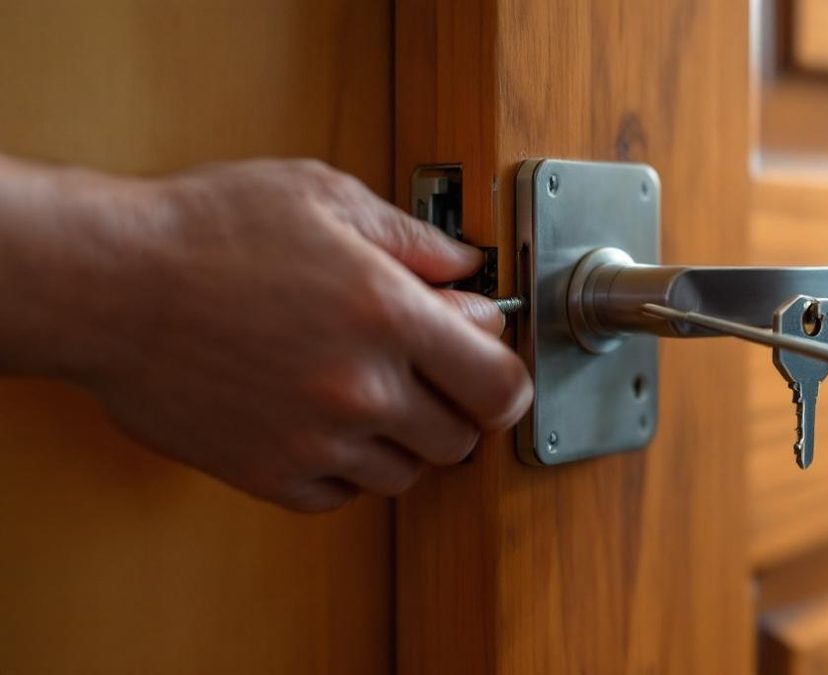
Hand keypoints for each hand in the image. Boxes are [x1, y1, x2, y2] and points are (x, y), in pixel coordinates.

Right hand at [0, 157, 530, 510]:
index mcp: (389, 316)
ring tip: (368, 391)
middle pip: (460, 438)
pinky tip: (324, 423)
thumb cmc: (205, 230)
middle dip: (456, 404)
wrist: (106, 285)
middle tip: (428, 371)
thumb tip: (466, 270)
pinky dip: (346, 468)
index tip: (490, 362)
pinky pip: (342, 496)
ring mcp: (315, 442)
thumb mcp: (324, 196)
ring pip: (405, 473)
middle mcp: (361, 390)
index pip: (500, 386)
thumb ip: (412, 238)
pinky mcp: (269, 475)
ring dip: (403, 438)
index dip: (507, 377)